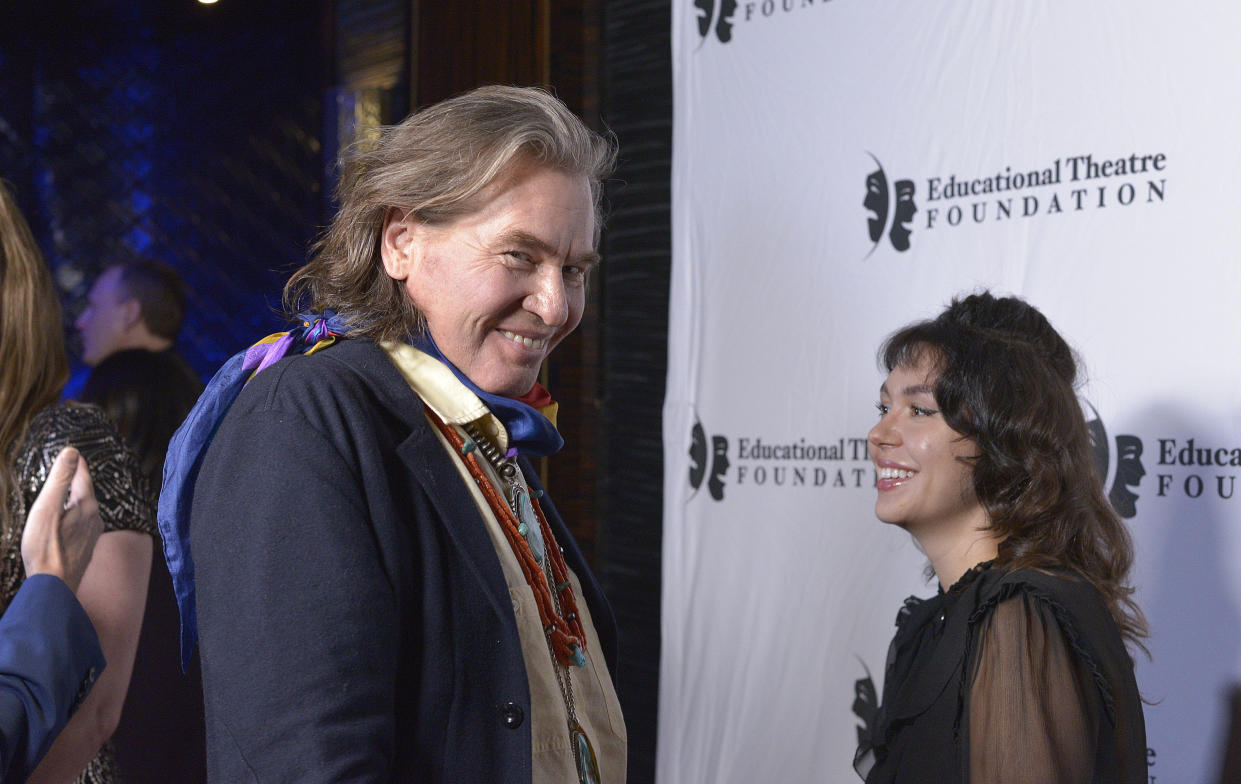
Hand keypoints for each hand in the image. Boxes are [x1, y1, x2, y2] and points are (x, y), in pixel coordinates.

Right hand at [21, 447, 102, 592]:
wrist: (54, 586)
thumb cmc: (46, 547)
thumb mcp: (48, 507)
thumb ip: (60, 479)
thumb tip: (72, 451)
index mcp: (87, 506)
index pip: (83, 477)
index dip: (77, 465)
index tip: (75, 454)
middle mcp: (95, 519)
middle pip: (86, 493)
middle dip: (78, 481)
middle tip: (74, 469)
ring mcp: (92, 535)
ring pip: (86, 510)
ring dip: (78, 499)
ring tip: (71, 492)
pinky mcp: (86, 548)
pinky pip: (83, 525)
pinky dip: (76, 516)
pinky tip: (71, 522)